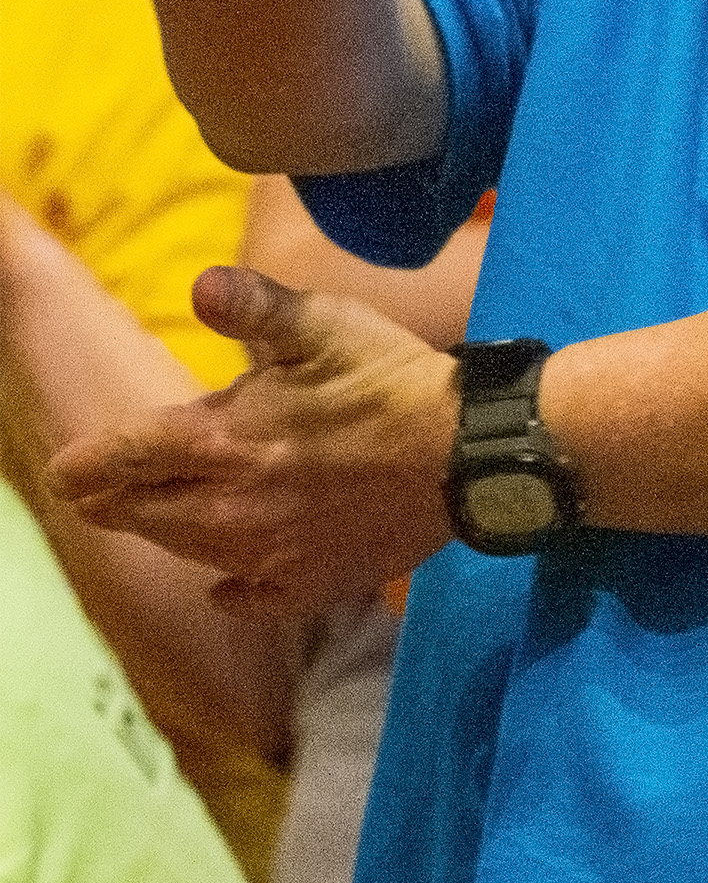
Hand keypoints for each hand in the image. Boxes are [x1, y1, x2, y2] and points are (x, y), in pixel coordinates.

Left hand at [50, 265, 455, 607]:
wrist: (468, 453)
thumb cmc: (394, 379)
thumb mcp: (326, 324)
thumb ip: (256, 306)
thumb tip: (199, 284)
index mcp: (222, 439)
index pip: (122, 458)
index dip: (85, 462)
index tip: (65, 470)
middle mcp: (228, 507)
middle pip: (141, 512)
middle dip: (112, 500)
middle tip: (97, 494)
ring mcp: (267, 553)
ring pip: (186, 551)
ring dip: (163, 531)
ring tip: (157, 518)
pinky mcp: (310, 582)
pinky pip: (248, 598)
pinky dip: (229, 593)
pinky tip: (226, 588)